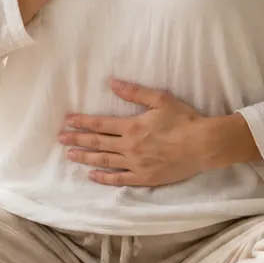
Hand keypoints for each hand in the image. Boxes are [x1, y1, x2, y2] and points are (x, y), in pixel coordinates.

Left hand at [59, 79, 209, 185]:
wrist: (203, 145)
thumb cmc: (184, 120)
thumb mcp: (160, 99)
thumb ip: (135, 92)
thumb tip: (112, 83)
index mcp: (132, 126)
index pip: (100, 124)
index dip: (82, 122)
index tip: (68, 121)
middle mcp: (130, 146)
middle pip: (98, 143)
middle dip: (77, 140)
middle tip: (60, 139)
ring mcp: (136, 164)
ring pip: (104, 161)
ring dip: (85, 157)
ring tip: (70, 155)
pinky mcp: (145, 177)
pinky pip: (119, 179)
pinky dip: (104, 177)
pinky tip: (92, 175)